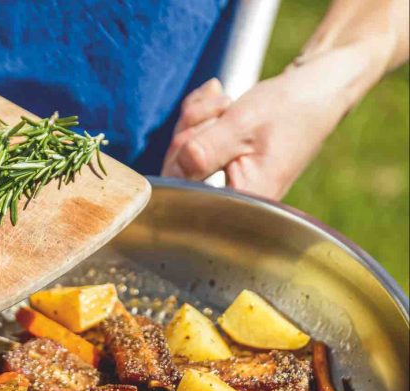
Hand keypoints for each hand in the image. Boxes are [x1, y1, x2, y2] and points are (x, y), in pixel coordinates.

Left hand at [161, 67, 349, 200]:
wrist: (317, 90)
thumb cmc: (290, 108)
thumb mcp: (242, 125)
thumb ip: (203, 152)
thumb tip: (173, 176)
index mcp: (246, 200)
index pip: (187, 196)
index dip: (182, 160)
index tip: (208, 127)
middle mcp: (234, 199)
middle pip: (178, 173)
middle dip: (189, 131)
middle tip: (221, 108)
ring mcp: (225, 182)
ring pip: (180, 155)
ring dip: (195, 120)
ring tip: (225, 103)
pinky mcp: (219, 165)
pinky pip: (189, 145)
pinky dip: (198, 119)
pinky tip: (219, 103)